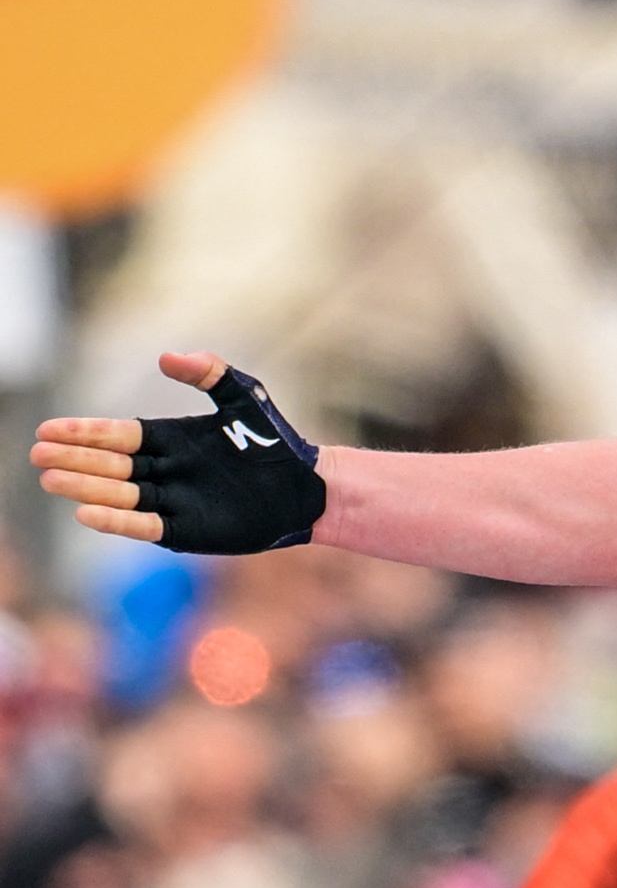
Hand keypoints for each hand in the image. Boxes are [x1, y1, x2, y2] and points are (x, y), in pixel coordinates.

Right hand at [31, 351, 327, 551]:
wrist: (309, 487)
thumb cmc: (276, 442)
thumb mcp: (244, 397)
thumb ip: (208, 372)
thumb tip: (166, 357)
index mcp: (170, 440)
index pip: (118, 434)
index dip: (84, 432)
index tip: (49, 429)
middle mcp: (165, 471)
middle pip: (110, 464)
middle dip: (75, 459)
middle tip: (37, 454)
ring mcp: (173, 502)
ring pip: (120, 494)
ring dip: (86, 487)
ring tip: (51, 479)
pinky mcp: (187, 530)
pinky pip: (145, 525)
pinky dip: (117, 520)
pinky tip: (85, 514)